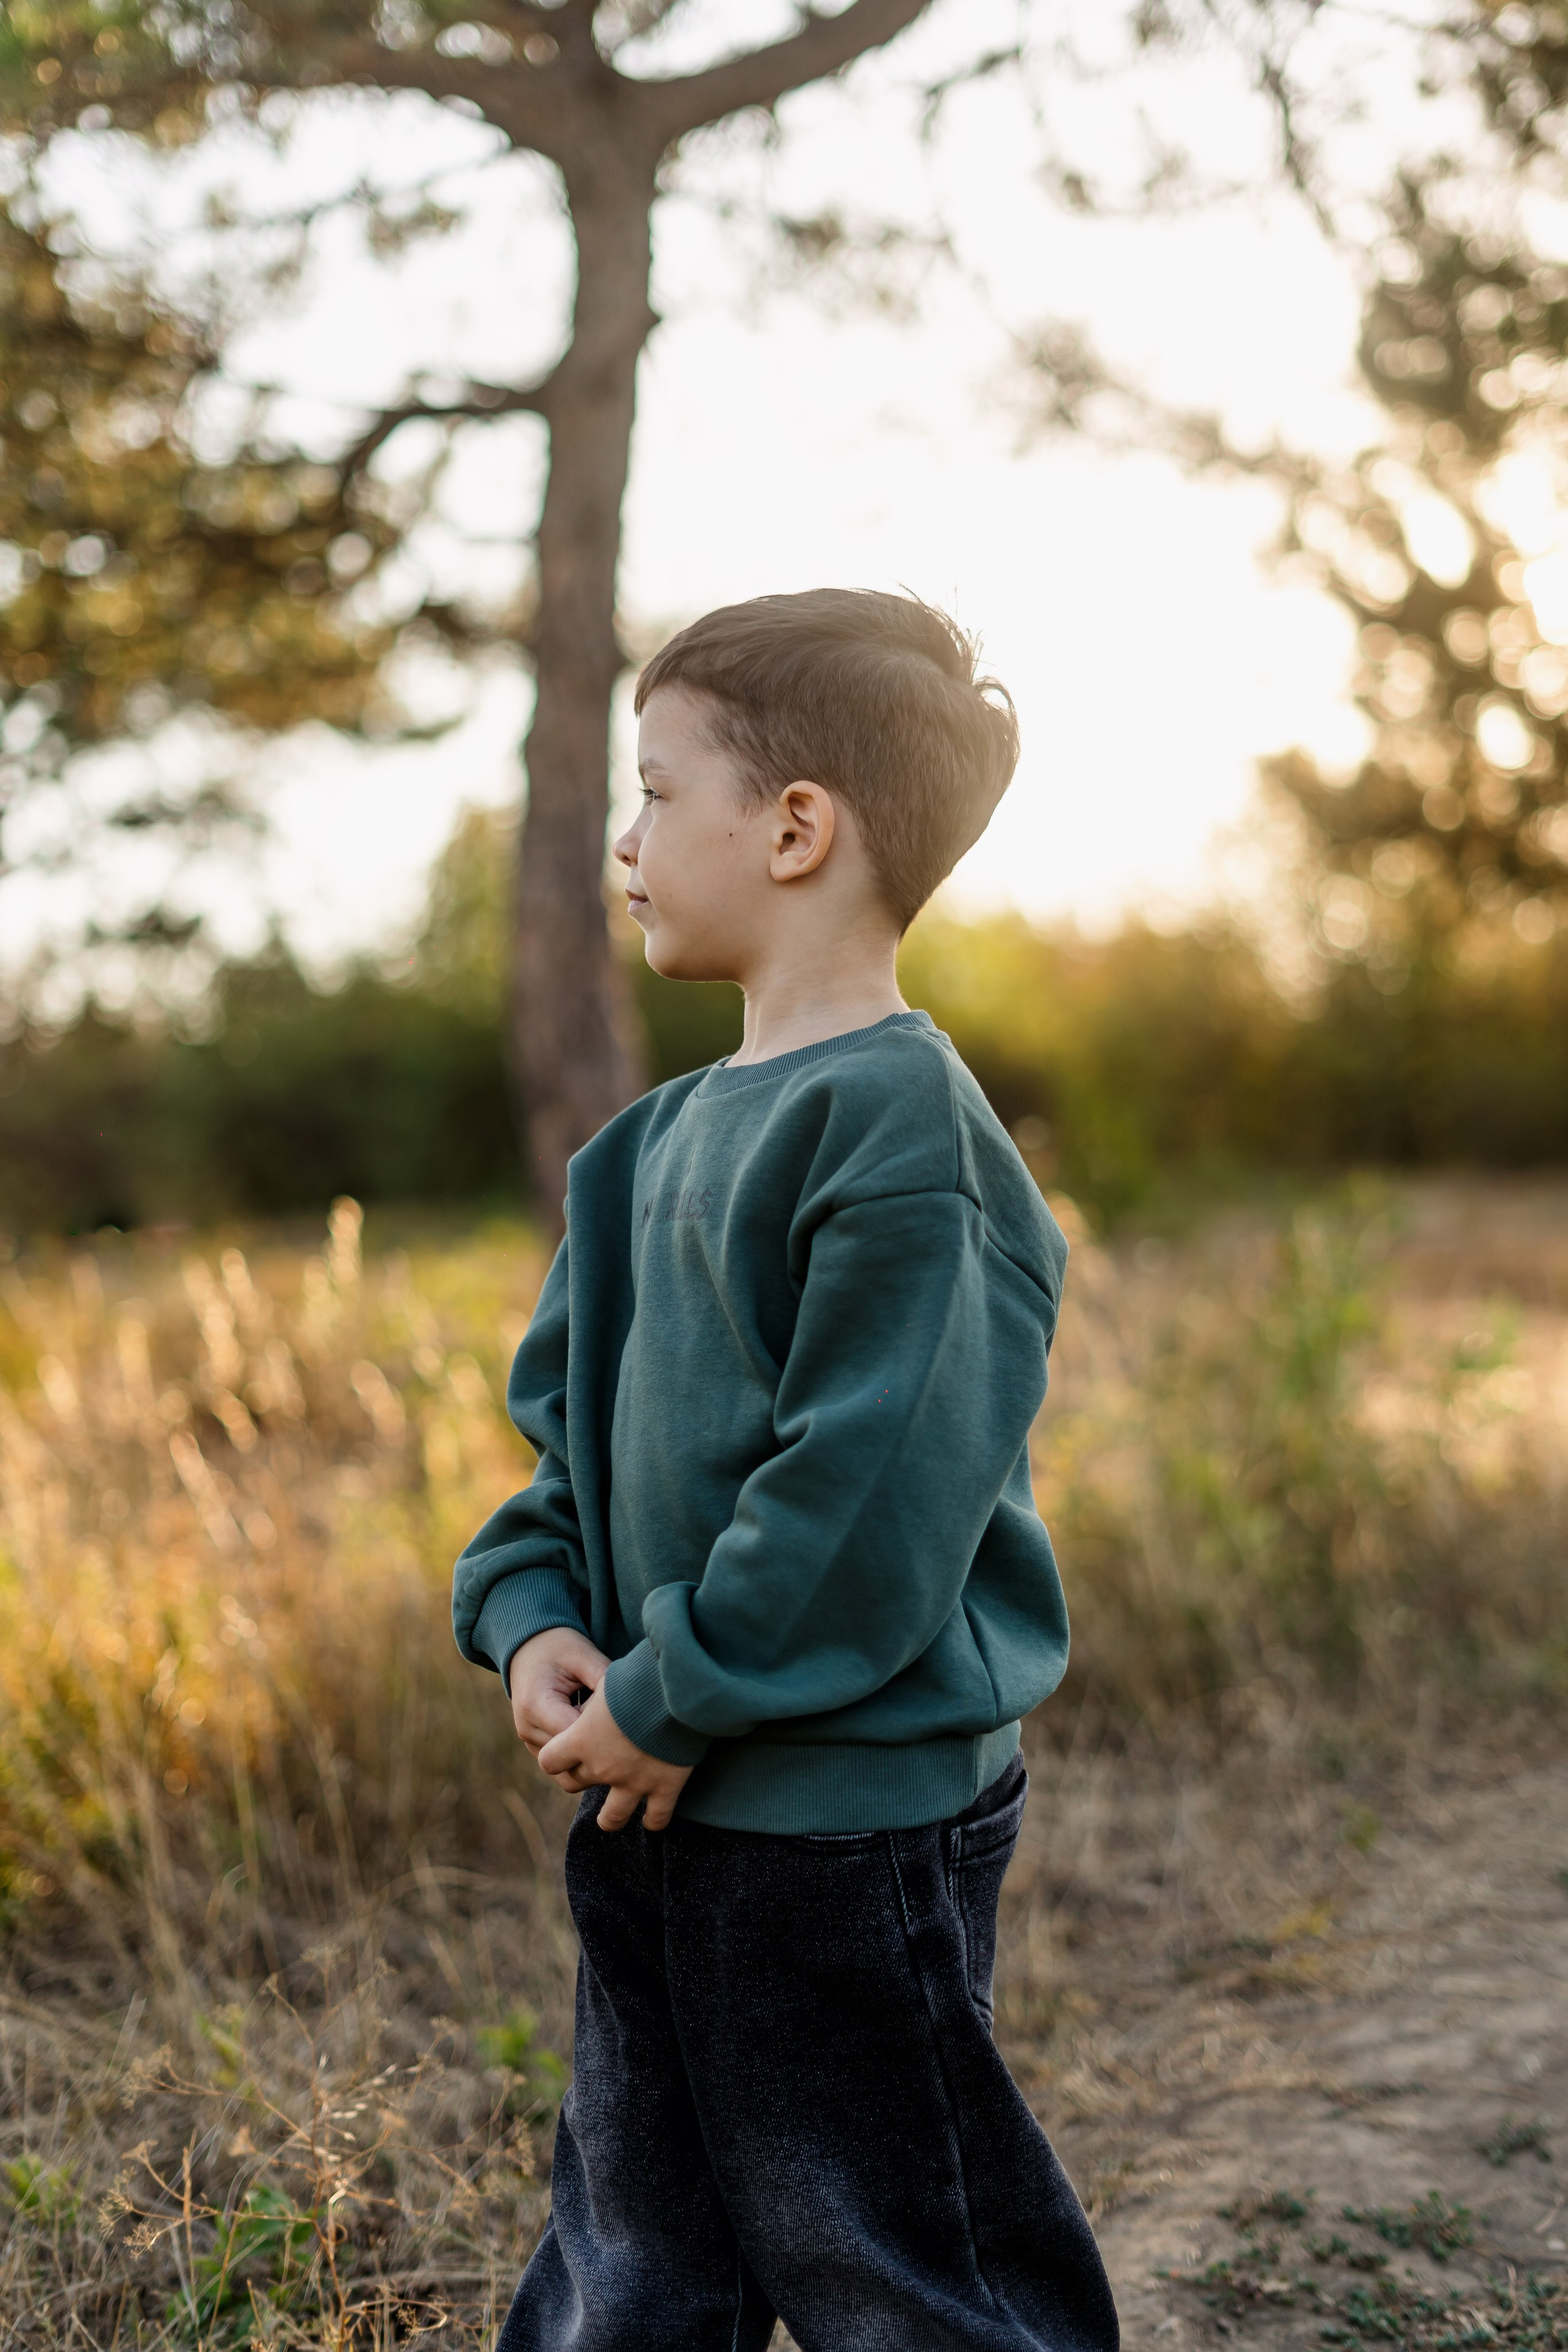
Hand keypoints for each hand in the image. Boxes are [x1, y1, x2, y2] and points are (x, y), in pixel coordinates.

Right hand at [508, 1625, 609, 1761]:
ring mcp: (530, 1743)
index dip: (602, 1726)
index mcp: (536, 1705)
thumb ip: (604, 1678)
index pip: (577, 1735)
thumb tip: (631, 1703)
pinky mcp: (537, 1748)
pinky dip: (582, 1753)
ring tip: (603, 1724)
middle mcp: (528, 1730)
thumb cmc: (559, 1649)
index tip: (618, 1712)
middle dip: (599, 1743)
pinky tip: (594, 1731)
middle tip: (617, 1721)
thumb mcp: (583, 1655)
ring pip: (570, 1766)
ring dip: (590, 1750)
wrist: (529, 1649)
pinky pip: (565, 1765)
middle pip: (573, 1755)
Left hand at [537, 1684, 693, 1831]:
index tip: (564, 1750)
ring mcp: (634, 1782)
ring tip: (610, 1818)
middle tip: (595, 1766)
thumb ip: (598, 1697)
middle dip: (583, 1774)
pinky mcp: (665, 1787)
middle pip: (578, 1783)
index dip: (555, 1756)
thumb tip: (601, 1696)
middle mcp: (602, 1767)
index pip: (550, 1761)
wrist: (676, 1689)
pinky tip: (651, 1819)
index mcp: (582, 1739)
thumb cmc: (638, 1677)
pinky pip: (656, 1818)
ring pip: (612, 1817)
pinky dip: (653, 1821)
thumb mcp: (608, 1680)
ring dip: (609, 1818)